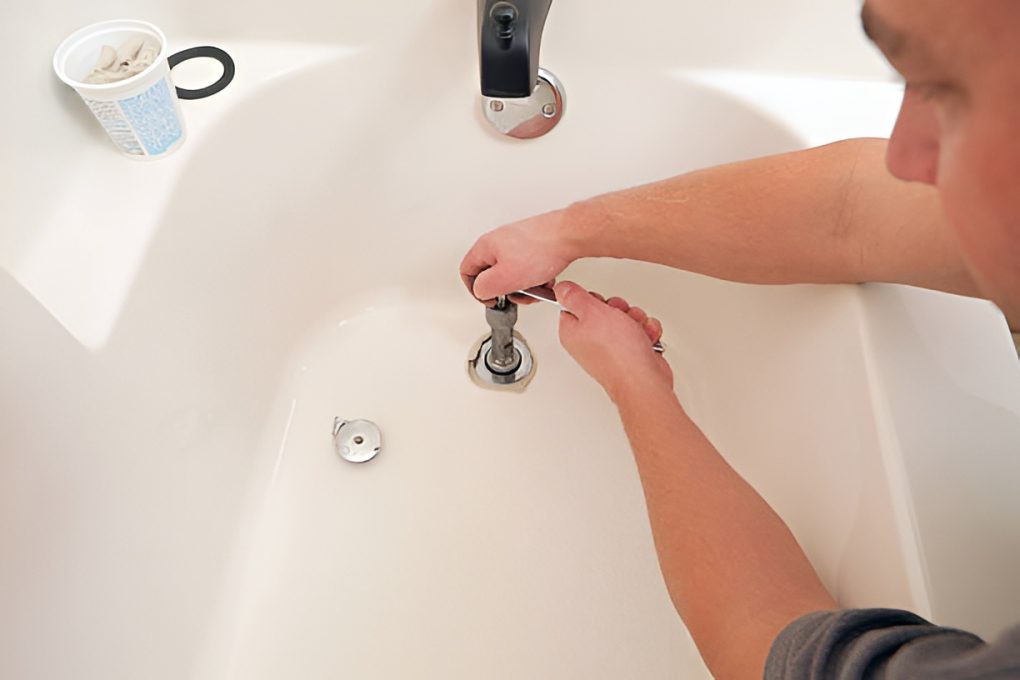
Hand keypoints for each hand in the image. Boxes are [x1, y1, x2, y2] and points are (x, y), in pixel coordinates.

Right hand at [460, 209, 577, 304]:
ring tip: (537, 288)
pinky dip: (537, 277)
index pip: (467, 271)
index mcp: (486, 246)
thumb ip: (485, 288)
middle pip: (493, 273)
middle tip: (518, 295)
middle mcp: (500, 241)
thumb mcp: (504, 278)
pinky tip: (547, 280)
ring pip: (513, 272)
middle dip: (507, 290)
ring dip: (525, 286)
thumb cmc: (541, 250)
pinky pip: (529, 267)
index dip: (475, 290)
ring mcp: (518, 242)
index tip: (490, 299)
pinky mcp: (534, 245)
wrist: (569, 235)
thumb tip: (481, 291)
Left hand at [555, 281, 672, 399]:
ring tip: (635, 330)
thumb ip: (574, 297)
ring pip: (623, 318)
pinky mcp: (628, 353)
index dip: (591, 299)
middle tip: (619, 317)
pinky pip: (638, 331)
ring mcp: (608, 348)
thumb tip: (562, 289)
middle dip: (618, 308)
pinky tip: (645, 339)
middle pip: (602, 309)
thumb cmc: (618, 353)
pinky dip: (645, 332)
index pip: (574, 305)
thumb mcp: (592, 312)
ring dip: (635, 319)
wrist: (643, 380)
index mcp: (572, 332)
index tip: (598, 304)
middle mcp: (587, 341)